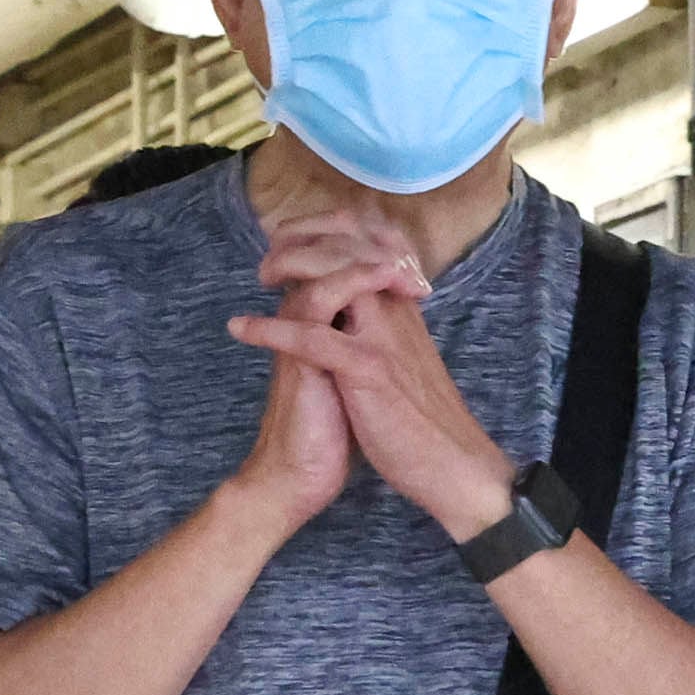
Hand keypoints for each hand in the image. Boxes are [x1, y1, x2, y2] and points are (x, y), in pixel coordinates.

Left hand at [232, 209, 514, 540]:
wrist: (453, 464)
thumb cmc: (425, 419)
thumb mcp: (403, 360)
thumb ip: (381, 329)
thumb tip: (348, 313)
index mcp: (403, 306)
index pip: (369, 241)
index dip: (327, 229)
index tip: (292, 241)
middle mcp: (396, 310)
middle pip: (348, 244)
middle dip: (302, 240)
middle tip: (269, 261)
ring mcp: (383, 336)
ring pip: (333, 275)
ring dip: (289, 267)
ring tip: (261, 277)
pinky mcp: (369, 369)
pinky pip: (312, 336)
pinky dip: (271, 329)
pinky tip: (240, 328)